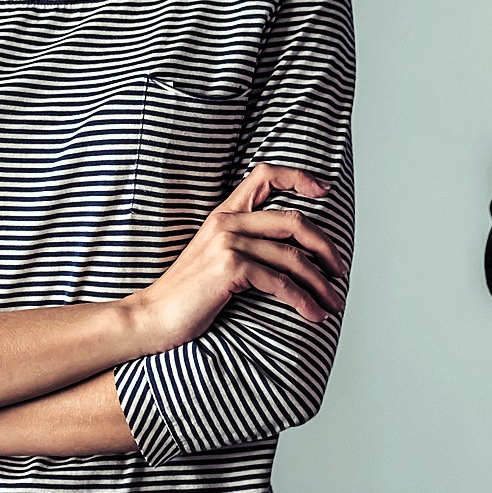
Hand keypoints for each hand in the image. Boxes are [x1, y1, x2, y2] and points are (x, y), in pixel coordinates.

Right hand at [123, 163, 346, 353]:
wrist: (150, 317)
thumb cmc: (187, 293)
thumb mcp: (214, 256)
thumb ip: (244, 242)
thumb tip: (290, 250)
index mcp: (225, 213)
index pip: (266, 175)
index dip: (300, 177)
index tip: (326, 191)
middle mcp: (227, 221)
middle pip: (294, 221)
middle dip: (325, 246)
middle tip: (340, 270)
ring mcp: (228, 243)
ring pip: (293, 257)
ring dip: (321, 283)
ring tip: (334, 303)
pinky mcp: (230, 268)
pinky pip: (281, 282)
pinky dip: (303, 301)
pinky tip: (314, 314)